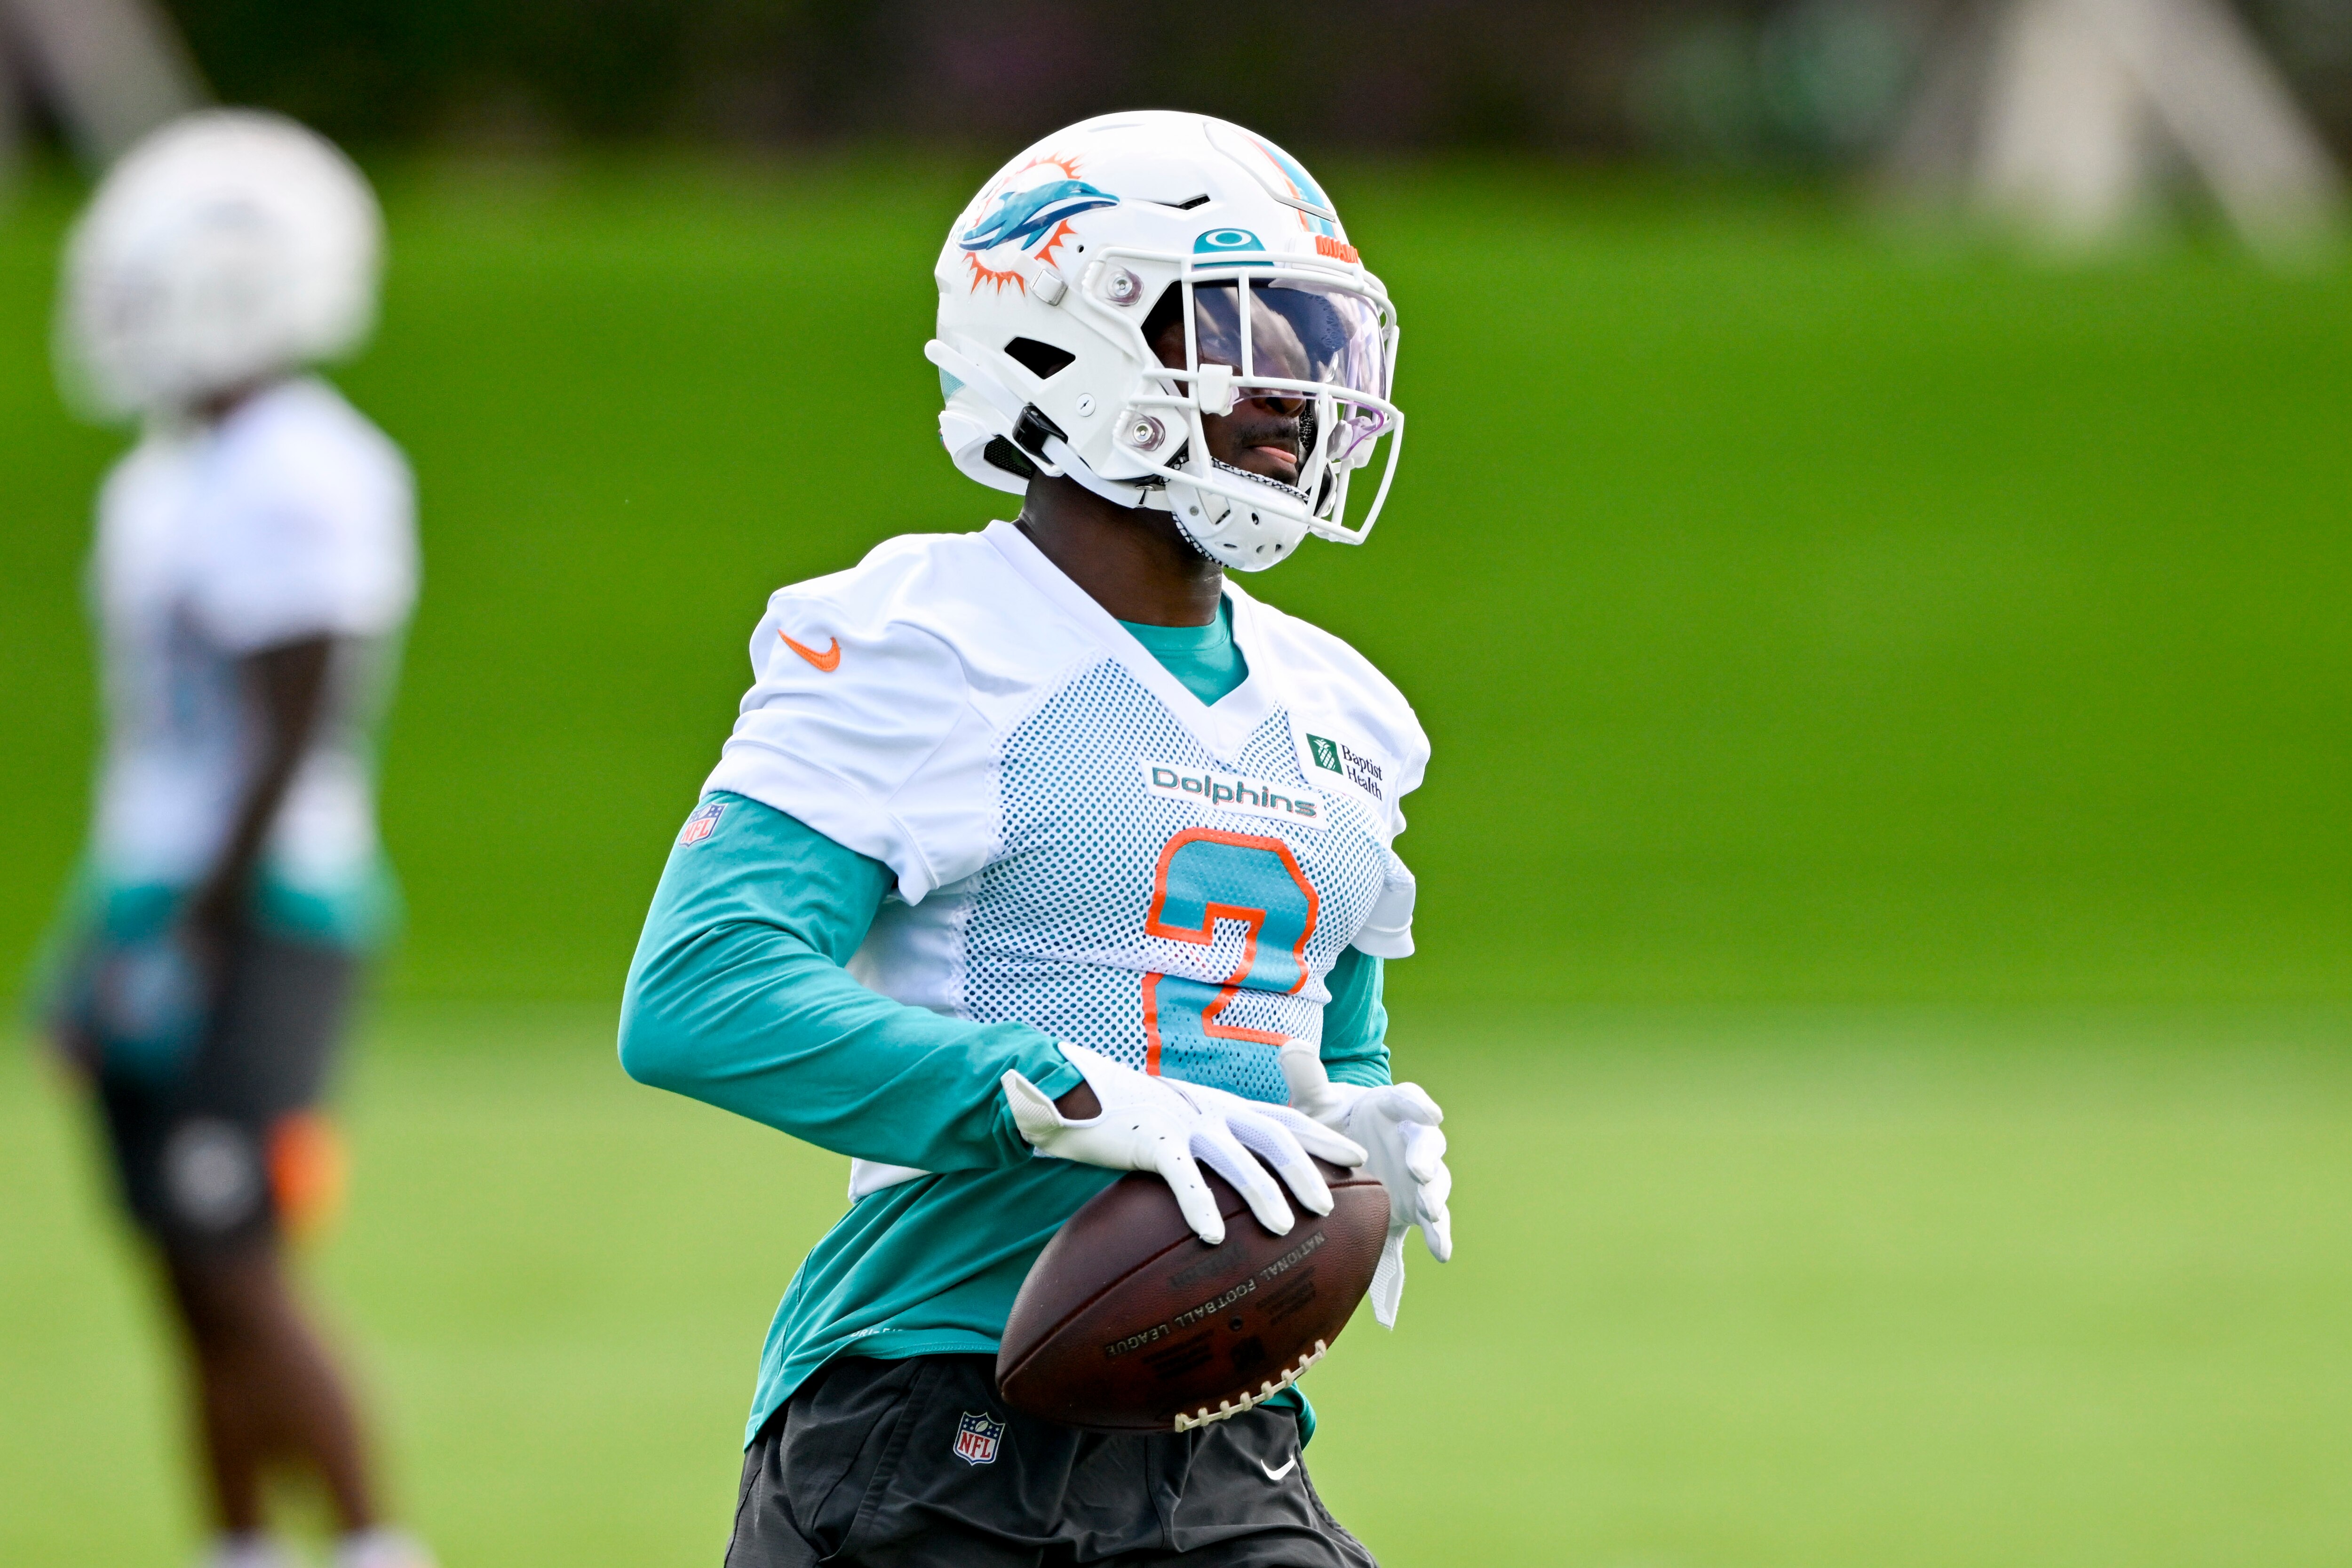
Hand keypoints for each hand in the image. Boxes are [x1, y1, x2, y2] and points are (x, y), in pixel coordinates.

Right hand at [1003, 1043, 1365, 1244]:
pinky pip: (1182, 1176)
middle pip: (1274, 1137)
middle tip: (1329, 1209)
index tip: (1358, 1159)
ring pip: (1236, 1158)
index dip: (1323, 1137)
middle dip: (1308, 1171)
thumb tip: (1233, 1198)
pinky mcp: (1151, 1140)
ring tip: (1284, 1228)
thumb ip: (1207, 1151)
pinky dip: (1199, 1204)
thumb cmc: (1131, 1119)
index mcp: (1223, 1106)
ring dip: (1264, 1193)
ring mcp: (1183, 1122)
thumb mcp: (1179, 1126)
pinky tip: (1211, 1235)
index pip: (1285, 1118)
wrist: (1075, 1090)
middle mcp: (1212, 1109)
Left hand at [1280, 1041, 1451, 1326]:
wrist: (1332, 1156)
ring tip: (1430, 1214)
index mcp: (1390, 1108)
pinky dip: (1438, 1237)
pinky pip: (1431, 1223)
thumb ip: (1307, 1076)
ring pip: (1435, 1185)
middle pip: (1428, 1147)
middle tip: (1419, 1172)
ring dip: (1435, 1198)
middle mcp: (1411, 1140)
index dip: (1420, 1106)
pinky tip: (1442, 1253)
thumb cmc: (1328, 1120)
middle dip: (1427, 1159)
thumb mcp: (1314, 1101)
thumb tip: (1291, 1045)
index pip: (1408, 1101)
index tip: (1430, 1114)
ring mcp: (1416, 1176)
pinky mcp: (1414, 1206)